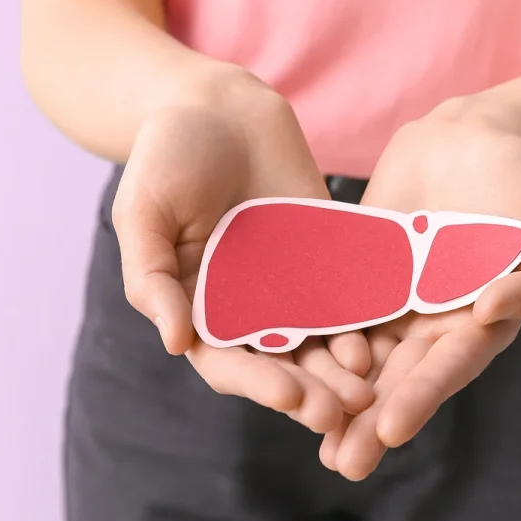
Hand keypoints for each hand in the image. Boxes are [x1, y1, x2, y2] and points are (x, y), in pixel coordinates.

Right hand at [112, 67, 372, 432]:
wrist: (218, 106)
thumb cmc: (166, 155)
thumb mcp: (143, 211)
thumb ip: (153, 277)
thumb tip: (174, 344)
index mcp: (196, 308)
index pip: (226, 363)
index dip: (257, 383)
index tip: (288, 397)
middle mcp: (244, 309)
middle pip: (279, 365)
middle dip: (308, 392)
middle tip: (339, 413)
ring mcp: (287, 288)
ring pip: (317, 344)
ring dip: (339, 374)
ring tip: (366, 394)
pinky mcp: (324, 261)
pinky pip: (345, 301)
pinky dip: (360, 326)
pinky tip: (377, 343)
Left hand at [320, 101, 520, 478]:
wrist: (474, 136)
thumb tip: (497, 311)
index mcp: (479, 322)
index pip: (449, 367)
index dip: (421, 398)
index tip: (391, 430)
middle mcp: (432, 322)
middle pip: (399, 378)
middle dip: (370, 421)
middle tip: (342, 461)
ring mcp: (393, 300)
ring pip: (360, 355)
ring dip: (336, 395)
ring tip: (309, 431)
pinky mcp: (360, 272)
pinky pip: (333, 304)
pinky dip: (310, 334)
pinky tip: (279, 361)